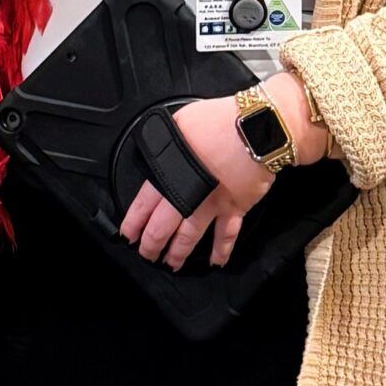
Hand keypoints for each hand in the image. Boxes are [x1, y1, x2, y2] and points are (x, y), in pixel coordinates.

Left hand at [121, 93, 280, 270]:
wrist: (256, 128)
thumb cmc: (220, 121)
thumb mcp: (180, 123)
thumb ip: (167, 144)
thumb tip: (159, 150)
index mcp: (170, 174)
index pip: (144, 205)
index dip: (134, 223)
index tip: (129, 235)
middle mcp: (188, 195)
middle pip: (162, 228)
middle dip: (151, 245)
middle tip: (147, 254)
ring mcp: (212, 205)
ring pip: (189, 237)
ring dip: (178, 253)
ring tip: (171, 264)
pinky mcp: (236, 207)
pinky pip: (227, 234)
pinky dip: (222, 250)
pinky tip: (216, 261)